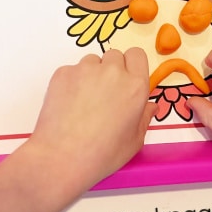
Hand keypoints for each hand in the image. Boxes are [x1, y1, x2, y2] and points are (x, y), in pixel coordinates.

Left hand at [28, 48, 156, 187]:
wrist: (61, 157)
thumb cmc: (101, 155)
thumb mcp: (134, 142)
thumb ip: (144, 118)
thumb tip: (150, 106)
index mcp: (135, 86)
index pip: (137, 54)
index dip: (132, 65)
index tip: (127, 79)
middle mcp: (112, 72)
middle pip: (115, 56)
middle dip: (112, 70)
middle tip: (105, 94)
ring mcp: (86, 69)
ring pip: (92, 61)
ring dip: (92, 75)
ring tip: (85, 102)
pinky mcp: (63, 73)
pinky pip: (72, 70)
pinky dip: (72, 82)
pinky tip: (69, 105)